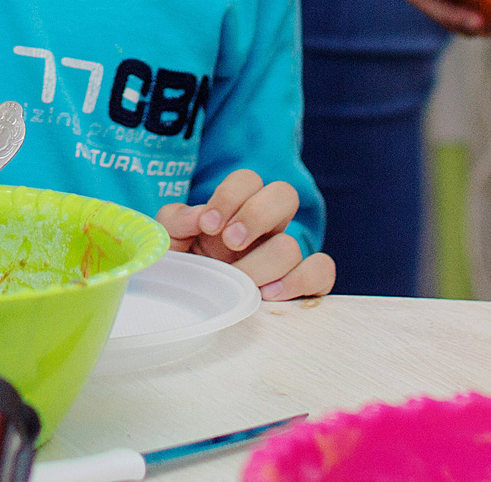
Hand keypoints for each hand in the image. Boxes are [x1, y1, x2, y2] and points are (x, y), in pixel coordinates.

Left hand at [158, 170, 334, 299]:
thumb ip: (174, 221)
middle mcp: (266, 228)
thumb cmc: (184, 271)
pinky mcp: (303, 285)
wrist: (191, 311)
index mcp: (236, 210)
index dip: (230, 196)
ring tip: (240, 283)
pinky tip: (271, 294)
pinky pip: (322, 271)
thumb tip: (197, 215)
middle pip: (284, 195)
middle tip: (230, 242)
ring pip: (293, 244)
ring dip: (263, 264)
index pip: (248, 180)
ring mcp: (287, 256)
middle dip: (255, 216)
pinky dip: (301, 280)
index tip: (208, 225)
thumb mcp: (168, 243)